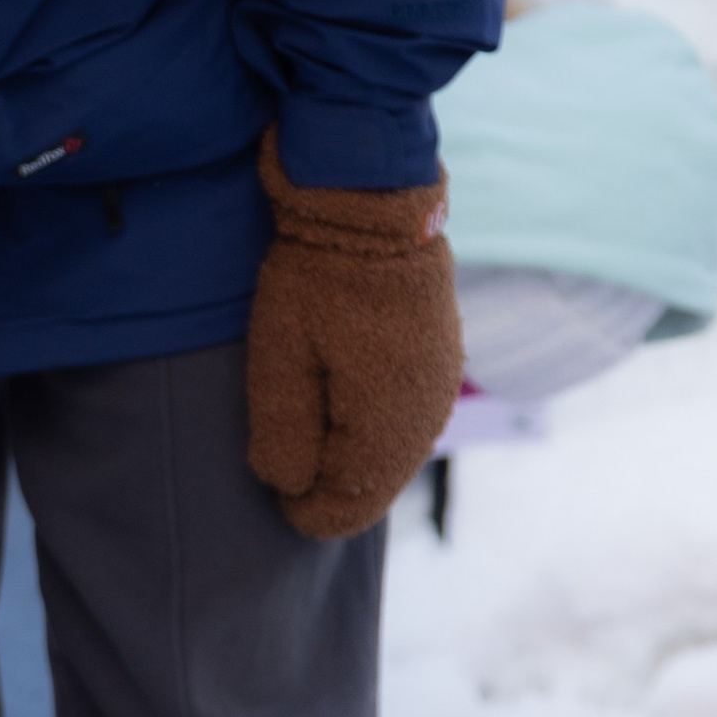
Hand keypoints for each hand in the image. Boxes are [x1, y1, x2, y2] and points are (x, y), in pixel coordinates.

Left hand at [243, 127, 461, 539]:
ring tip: (308, 437)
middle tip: (285, 472)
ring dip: (351, 459)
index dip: (306, 512)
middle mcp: (424, 416)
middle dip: (329, 488)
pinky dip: (372, 430)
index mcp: (386, 425)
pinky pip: (407, 421)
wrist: (373, 205)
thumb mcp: (279, 358)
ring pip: (393, 455)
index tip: (275, 498)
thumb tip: (290, 486)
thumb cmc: (317, 280)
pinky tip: (341, 410)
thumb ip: (283, 433)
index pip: (348, 503)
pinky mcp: (440, 362)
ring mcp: (439, 387)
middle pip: (375, 485)